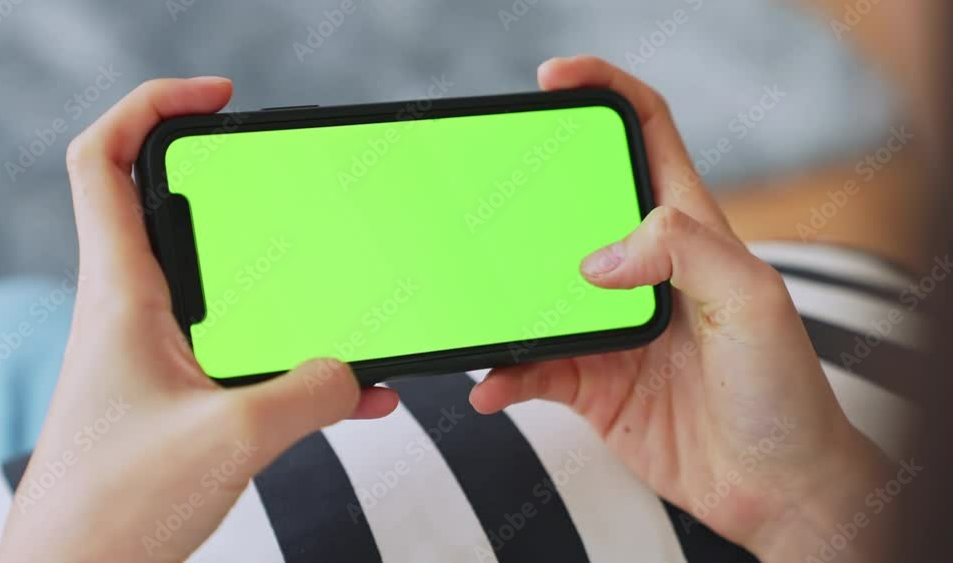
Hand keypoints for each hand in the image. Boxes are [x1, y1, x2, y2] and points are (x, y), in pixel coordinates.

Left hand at [0, 77, 398, 562]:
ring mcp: (163, 358)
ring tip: (344, 294)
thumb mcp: (232, 439)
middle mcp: (137, 314)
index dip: (153, 106)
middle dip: (238, 191)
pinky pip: (257, 359)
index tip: (219, 100)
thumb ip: (308, 391)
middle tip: (292, 189)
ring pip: (229, 289)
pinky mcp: (188, 401)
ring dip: (286, 285)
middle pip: (175, 211)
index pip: (105, 160)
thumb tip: (354, 372)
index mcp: (122, 294)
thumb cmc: (110, 513)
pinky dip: (305, 364)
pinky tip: (359, 392)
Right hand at [469, 56, 890, 561]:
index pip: (646, 134)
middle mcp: (641, 270)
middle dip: (528, 191)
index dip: (604, 91)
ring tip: (475, 303)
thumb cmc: (784, 391)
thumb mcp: (754, 301)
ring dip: (502, 294)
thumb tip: (595, 259)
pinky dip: (505, 373)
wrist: (775, 490)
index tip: (554, 79)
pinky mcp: (590, 381)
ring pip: (536, 289)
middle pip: (572, 205)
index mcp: (687, 230)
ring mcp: (608, 325)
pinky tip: (492, 384)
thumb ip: (683, 252)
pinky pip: (531, 367)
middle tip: (487, 193)